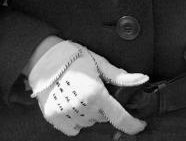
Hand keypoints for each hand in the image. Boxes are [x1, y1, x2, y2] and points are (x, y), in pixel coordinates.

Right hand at [27, 40, 147, 136]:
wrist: (42, 56)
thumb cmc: (72, 56)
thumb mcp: (98, 62)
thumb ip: (120, 76)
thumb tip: (143, 79)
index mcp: (95, 93)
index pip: (121, 118)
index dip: (134, 124)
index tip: (139, 123)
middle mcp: (82, 107)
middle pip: (103, 118)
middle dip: (103, 107)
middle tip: (93, 90)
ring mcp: (66, 114)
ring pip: (89, 123)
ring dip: (89, 113)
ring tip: (79, 94)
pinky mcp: (54, 118)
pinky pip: (74, 128)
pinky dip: (75, 119)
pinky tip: (70, 103)